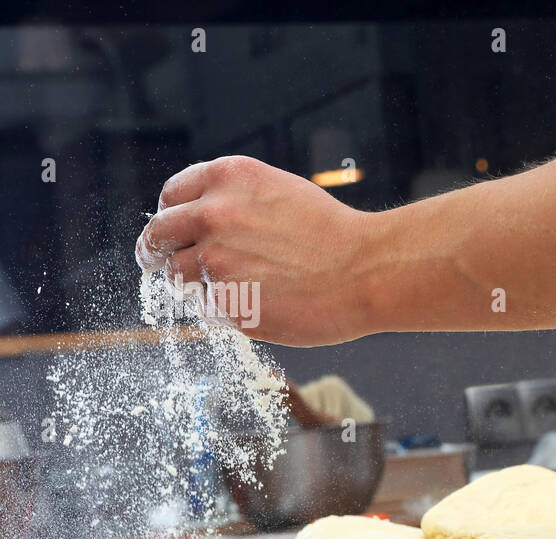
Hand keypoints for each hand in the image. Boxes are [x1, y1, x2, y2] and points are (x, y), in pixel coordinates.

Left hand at [135, 155, 378, 345]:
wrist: (367, 271)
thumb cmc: (334, 235)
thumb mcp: (280, 191)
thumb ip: (235, 199)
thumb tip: (200, 219)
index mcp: (226, 178)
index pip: (170, 195)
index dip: (170, 214)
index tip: (172, 230)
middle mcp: (212, 215)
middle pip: (158, 236)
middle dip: (155, 251)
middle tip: (156, 262)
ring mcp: (216, 262)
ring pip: (177, 277)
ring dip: (193, 285)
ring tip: (230, 289)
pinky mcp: (227, 304)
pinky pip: (207, 309)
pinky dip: (226, 310)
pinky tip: (261, 304)